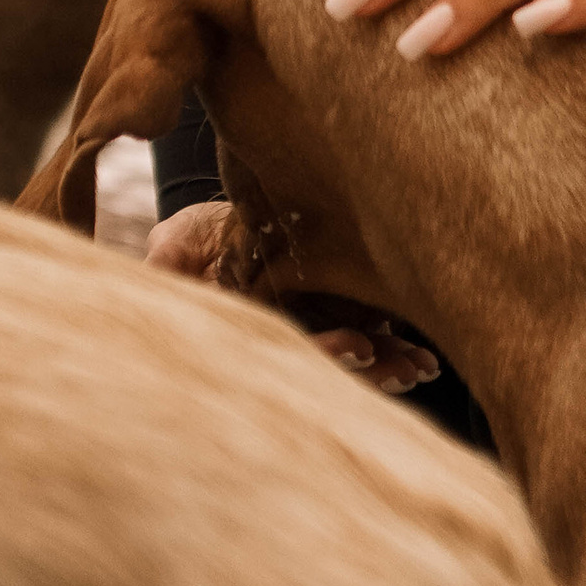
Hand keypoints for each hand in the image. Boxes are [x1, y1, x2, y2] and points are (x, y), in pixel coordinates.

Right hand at [143, 205, 439, 396]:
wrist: (238, 213)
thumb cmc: (197, 237)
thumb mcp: (177, 242)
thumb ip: (170, 260)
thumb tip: (162, 270)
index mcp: (251, 327)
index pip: (288, 350)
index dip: (323, 355)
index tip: (360, 348)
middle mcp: (284, 336)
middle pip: (328, 365)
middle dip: (369, 371)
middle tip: (404, 370)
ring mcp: (311, 331)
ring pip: (354, 360)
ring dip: (388, 367)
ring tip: (419, 366)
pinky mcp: (337, 318)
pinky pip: (372, 341)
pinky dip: (397, 349)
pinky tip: (422, 359)